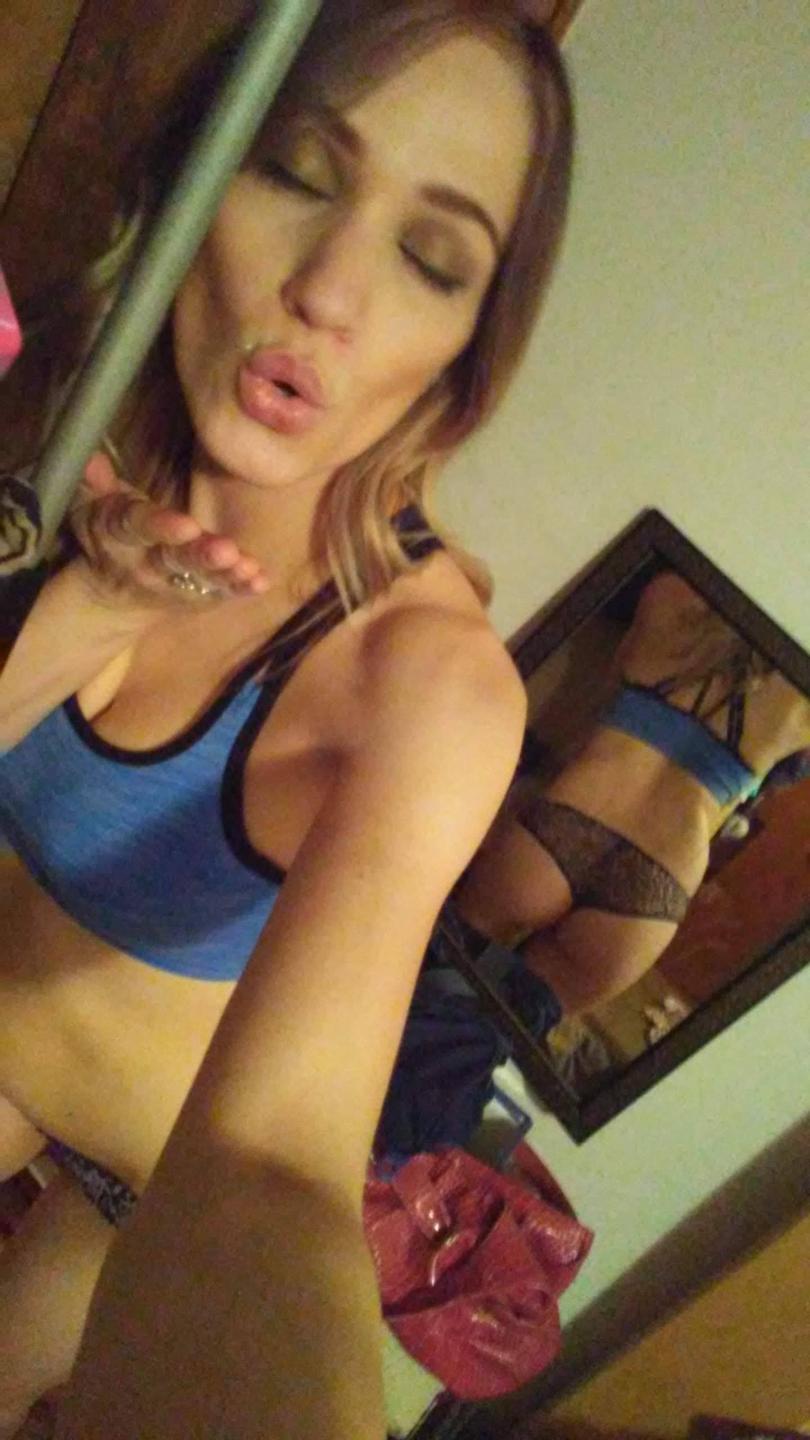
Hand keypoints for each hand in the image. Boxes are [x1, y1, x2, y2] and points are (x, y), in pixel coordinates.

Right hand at [69, 453, 270, 610]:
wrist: (112, 594)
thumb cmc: (110, 533)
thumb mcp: (90, 507)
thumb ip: (94, 483)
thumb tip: (92, 459)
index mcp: (119, 534)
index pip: (138, 527)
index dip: (161, 527)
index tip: (187, 525)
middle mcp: (146, 564)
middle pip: (174, 559)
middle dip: (201, 555)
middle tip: (226, 551)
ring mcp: (174, 584)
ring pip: (200, 580)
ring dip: (226, 574)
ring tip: (248, 567)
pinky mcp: (198, 596)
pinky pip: (220, 593)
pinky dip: (240, 588)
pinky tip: (261, 581)